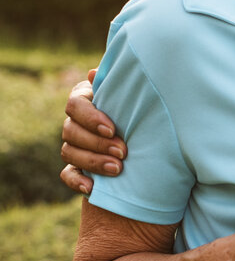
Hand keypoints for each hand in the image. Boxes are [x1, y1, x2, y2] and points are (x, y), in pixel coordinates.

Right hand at [60, 69, 126, 194]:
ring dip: (93, 162)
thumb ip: (116, 83)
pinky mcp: (74, 165)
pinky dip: (77, 181)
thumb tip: (94, 73)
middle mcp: (74, 121)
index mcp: (84, 98)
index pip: (74, 105)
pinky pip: (66, 174)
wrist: (141, 132)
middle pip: (71, 131)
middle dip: (97, 143)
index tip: (112, 129)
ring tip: (118, 169)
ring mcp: (72, 144)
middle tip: (123, 152)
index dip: (90, 118)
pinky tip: (92, 187)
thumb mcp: (128, 93)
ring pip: (69, 152)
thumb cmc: (135, 105)